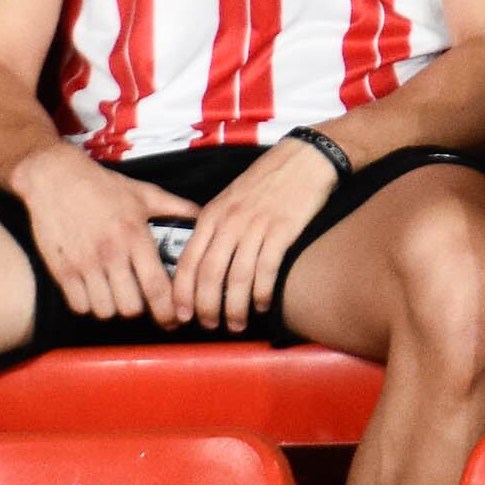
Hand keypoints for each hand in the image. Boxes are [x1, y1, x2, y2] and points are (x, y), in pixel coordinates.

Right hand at [10, 144, 191, 327]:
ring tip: (117, 296)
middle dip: (141, 310)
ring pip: (105, 311)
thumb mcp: (143, 193)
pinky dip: (89, 306)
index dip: (169, 312)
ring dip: (114, 309)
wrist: (55, 177)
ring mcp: (84, 263)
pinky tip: (95, 293)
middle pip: (131, 307)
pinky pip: (79, 306)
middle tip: (142, 302)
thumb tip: (201, 217)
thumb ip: (175, 208)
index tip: (174, 319)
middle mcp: (111, 253)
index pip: (157, 288)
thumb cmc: (101, 186)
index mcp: (135, 236)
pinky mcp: (61, 270)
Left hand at [169, 140, 336, 330]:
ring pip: (236, 277)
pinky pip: (266, 270)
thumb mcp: (230, 198)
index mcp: (212, 215)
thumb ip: (216, 227)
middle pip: (208, 275)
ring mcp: (255, 226)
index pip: (188, 261)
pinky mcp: (282, 230)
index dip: (182, 293)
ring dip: (234, 308)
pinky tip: (262, 305)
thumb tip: (204, 262)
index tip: (181, 314)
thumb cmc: (267, 181)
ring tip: (236, 324)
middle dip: (206, 307)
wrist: (303, 159)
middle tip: (209, 326)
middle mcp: (229, 222)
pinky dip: (262, 293)